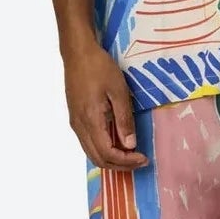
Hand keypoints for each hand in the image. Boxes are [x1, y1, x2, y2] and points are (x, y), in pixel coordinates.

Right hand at [63, 44, 148, 170]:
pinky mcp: (75, 118)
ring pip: (91, 153)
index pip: (108, 153)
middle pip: (98, 159)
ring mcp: (75, 123)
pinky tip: (117, 143)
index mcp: (91, 120)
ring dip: (111, 159)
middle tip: (140, 160)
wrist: (77, 53)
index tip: (143, 158)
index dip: (126, 161)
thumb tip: (130, 144)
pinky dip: (103, 150)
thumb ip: (124, 119)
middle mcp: (80, 126)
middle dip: (120, 165)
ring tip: (131, 154)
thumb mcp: (118, 91)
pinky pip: (88, 143)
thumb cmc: (99, 68)